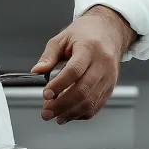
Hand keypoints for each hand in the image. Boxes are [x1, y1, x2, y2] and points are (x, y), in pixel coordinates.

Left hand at [31, 6, 135, 123]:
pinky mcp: (111, 87)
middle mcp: (102, 64)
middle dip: (62, 104)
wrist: (109, 31)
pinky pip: (97, 105)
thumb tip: (37, 71)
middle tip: (46, 111)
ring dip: (71, 113)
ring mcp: (109, 77)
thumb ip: (49, 56)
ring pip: (91, 101)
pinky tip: (69, 114)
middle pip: (83, 90)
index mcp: (89, 48)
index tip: (46, 94)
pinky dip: (82, 113)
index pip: (74, 71)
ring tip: (55, 116)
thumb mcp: (63, 38)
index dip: (59, 85)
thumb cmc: (86, 33)